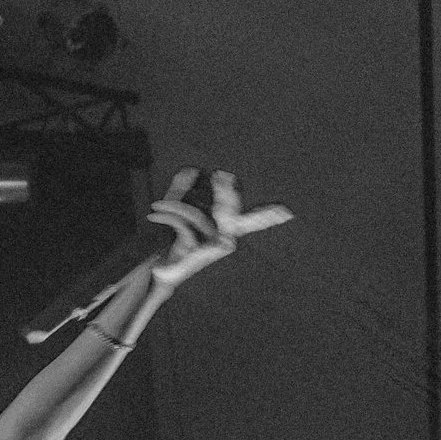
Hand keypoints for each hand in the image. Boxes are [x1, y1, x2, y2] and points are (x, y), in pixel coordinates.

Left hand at [141, 168, 293, 295]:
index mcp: (224, 230)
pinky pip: (183, 225)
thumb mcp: (176, 212)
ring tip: (157, 205)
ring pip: (196, 216)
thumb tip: (190, 169)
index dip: (266, 216)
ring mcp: (211, 250)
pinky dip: (167, 216)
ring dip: (174, 206)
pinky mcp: (197, 253)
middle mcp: (224, 241)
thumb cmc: (169, 243)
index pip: (250, 221)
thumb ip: (182, 191)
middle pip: (230, 211)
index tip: (285, 212)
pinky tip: (154, 214)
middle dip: (226, 192)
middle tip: (221, 175)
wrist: (156, 269)